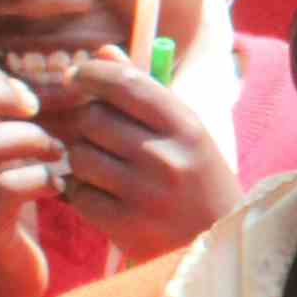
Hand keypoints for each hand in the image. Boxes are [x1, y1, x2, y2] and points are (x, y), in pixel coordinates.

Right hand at [0, 63, 70, 296]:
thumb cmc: (4, 213)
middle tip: (39, 114)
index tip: (25, 94)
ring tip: (58, 154)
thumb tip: (47, 79)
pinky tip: (59, 189)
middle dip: (1, 98)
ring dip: (33, 140)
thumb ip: (3, 122)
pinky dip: (43, 179)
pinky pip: (8, 187)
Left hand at [48, 54, 237, 262]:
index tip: (77, 75)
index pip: (126, 83)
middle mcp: (166, 157)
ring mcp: (144, 194)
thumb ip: (144, 90)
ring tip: (107, 170)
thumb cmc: (199, 179)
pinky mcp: (125, 226)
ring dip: (83, 159)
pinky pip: (78, 194)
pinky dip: (83, 193)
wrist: (219, 244)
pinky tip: (106, 196)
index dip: (92, 73)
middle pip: (93, 118)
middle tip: (102, 137)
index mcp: (187, 127)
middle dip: (88, 124)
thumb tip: (102, 52)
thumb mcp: (185, 132)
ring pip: (79, 155)